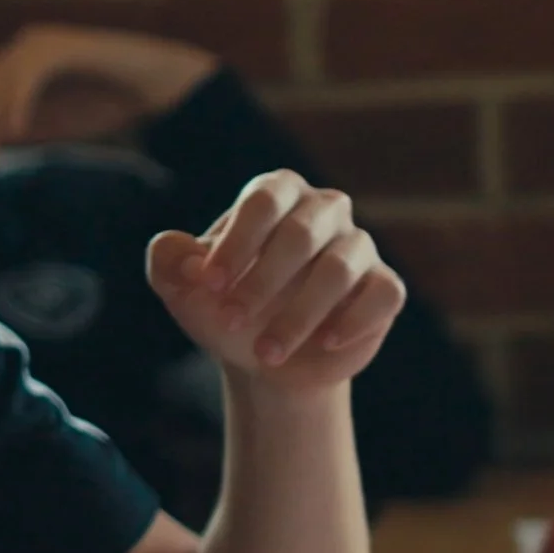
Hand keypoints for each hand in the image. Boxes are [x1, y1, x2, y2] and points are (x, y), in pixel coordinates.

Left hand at [0, 25, 220, 181]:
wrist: (152, 82)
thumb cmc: (102, 101)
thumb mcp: (46, 120)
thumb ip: (10, 129)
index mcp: (9, 67)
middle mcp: (16, 51)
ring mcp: (37, 45)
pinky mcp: (61, 46)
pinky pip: (28, 72)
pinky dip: (18, 100)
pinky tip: (15, 130)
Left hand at [146, 171, 404, 392]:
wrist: (264, 359)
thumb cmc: (224, 307)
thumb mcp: (185, 289)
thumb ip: (169, 263)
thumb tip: (179, 254)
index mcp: (277, 193)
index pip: (263, 201)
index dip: (235, 242)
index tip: (208, 285)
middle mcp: (324, 209)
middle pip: (301, 234)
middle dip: (262, 281)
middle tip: (231, 319)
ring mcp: (359, 246)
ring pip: (339, 268)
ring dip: (298, 315)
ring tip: (266, 353)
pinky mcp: (384, 286)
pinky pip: (384, 293)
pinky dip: (354, 320)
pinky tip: (325, 343)